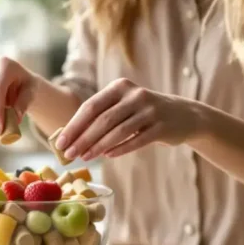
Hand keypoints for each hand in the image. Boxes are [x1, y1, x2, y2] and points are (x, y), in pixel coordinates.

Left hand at [55, 78, 203, 159]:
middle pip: (102, 120)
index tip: (60, 142)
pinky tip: (108, 156)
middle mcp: (135, 95)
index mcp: (120, 87)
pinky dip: (120, 149)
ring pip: (118, 131)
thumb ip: (101, 116)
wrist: (184, 115)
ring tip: (85, 158)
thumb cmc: (143, 113)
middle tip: (69, 155)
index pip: (90, 106)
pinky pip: (137, 140)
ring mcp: (150, 110)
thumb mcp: (124, 106)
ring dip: (98, 146)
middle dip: (82, 139)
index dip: (74, 126)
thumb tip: (71, 138)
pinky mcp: (162, 126)